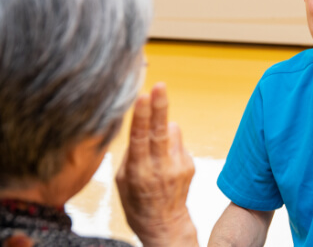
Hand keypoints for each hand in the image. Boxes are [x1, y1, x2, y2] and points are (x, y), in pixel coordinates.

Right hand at [116, 83, 197, 246]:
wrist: (165, 225)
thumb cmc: (137, 201)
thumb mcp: (122, 180)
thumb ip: (131, 153)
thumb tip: (140, 126)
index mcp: (139, 171)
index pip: (139, 139)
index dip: (141, 116)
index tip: (143, 96)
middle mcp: (160, 168)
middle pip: (161, 131)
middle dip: (160, 106)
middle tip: (160, 86)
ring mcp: (178, 166)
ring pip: (172, 132)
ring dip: (163, 130)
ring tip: (156, 150)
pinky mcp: (190, 165)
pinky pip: (178, 142)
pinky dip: (171, 145)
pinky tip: (165, 162)